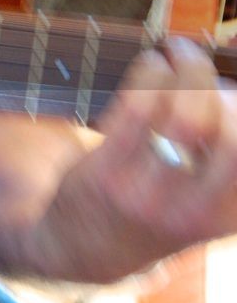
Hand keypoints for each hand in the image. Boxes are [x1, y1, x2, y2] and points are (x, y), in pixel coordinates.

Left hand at [69, 37, 236, 254]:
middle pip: (227, 130)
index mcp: (227, 215)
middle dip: (214, 82)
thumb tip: (234, 90)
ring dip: (184, 69)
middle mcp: (191, 209)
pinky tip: (151, 63)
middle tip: (197, 58)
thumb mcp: (206, 205)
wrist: (81, 250)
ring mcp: (146, 191)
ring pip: (182, 113)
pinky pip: (137, 107)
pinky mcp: (104, 172)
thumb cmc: (155, 209)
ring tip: (177, 52)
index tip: (231, 86)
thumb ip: (224, 161)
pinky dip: (150, 72)